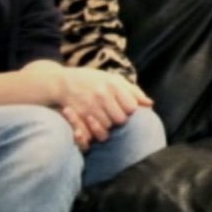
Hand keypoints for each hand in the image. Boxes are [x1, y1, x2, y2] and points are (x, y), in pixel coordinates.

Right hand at [29, 63, 149, 140]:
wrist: (61, 83)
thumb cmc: (91, 80)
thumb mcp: (112, 79)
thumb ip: (133, 91)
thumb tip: (150, 104)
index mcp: (112, 84)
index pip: (132, 108)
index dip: (129, 111)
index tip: (123, 108)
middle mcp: (101, 95)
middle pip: (120, 120)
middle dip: (118, 120)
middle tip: (110, 114)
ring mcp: (89, 106)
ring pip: (107, 128)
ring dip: (105, 126)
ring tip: (100, 117)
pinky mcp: (78, 117)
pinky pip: (92, 133)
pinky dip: (93, 132)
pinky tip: (91, 124)